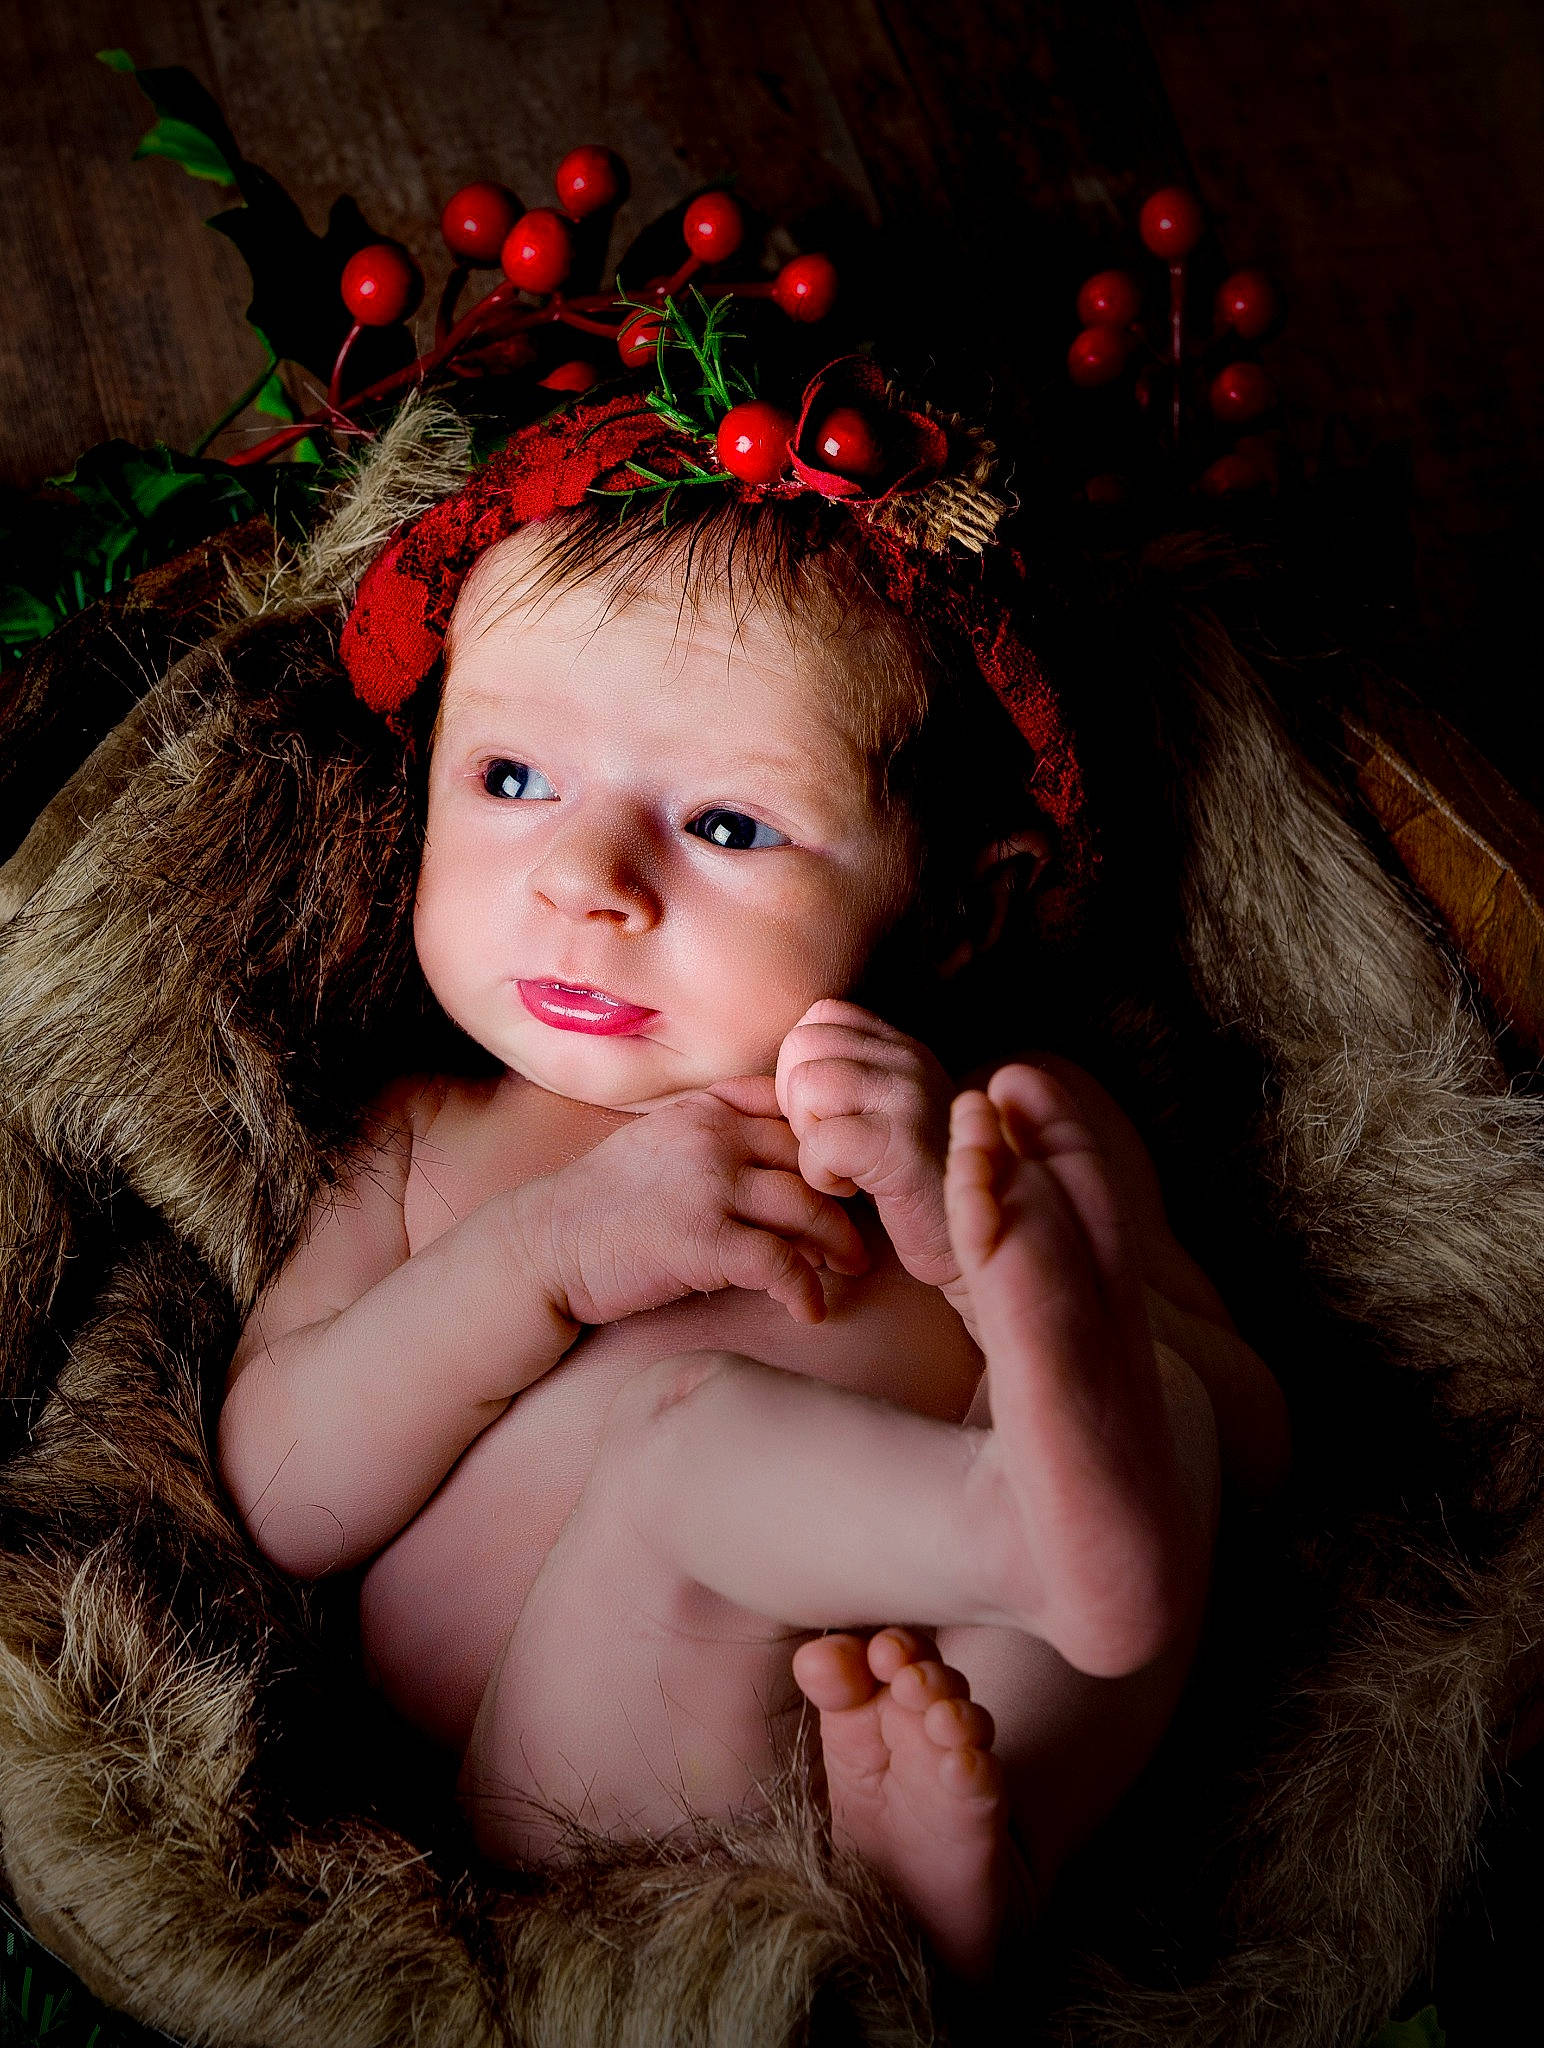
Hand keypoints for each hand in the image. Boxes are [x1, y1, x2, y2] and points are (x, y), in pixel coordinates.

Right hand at [519, 1075, 868, 1327]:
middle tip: (861, 1233)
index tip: (846, 1178)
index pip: (792, 1111)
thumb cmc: (605, 1203)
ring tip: (849, 1271)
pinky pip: (780, 1263)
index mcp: (705, 1108)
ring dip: (838, 1245)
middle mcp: (712, 1137)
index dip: (829, 1145)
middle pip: (811, 1160)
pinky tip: (810, 1311)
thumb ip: (716, 1137)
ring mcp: (708, 1186)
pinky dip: (805, 1289)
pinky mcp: (702, 1241)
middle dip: (845, 1198)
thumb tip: (783, 1164)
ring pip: (807, 1207)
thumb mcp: (660, 1143)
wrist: (544, 1246)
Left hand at [774, 1000, 965, 1313]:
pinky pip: (820, 1141)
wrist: (973, 1240)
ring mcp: (910, 1098)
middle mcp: (910, 1060)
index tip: (826, 1114)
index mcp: (904, 1048)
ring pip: (806, 1084)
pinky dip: (819, 1174)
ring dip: (806, 1135)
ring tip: (842, 1164)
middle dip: (794, 1099)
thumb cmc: (914, 1189)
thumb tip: (767, 1077)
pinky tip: (852, 1190)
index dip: (802, 1065)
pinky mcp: (901, 1146)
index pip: (821, 1017)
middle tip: (829, 1144)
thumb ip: (844, 1082)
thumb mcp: (885, 1116)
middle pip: (803, 1043)